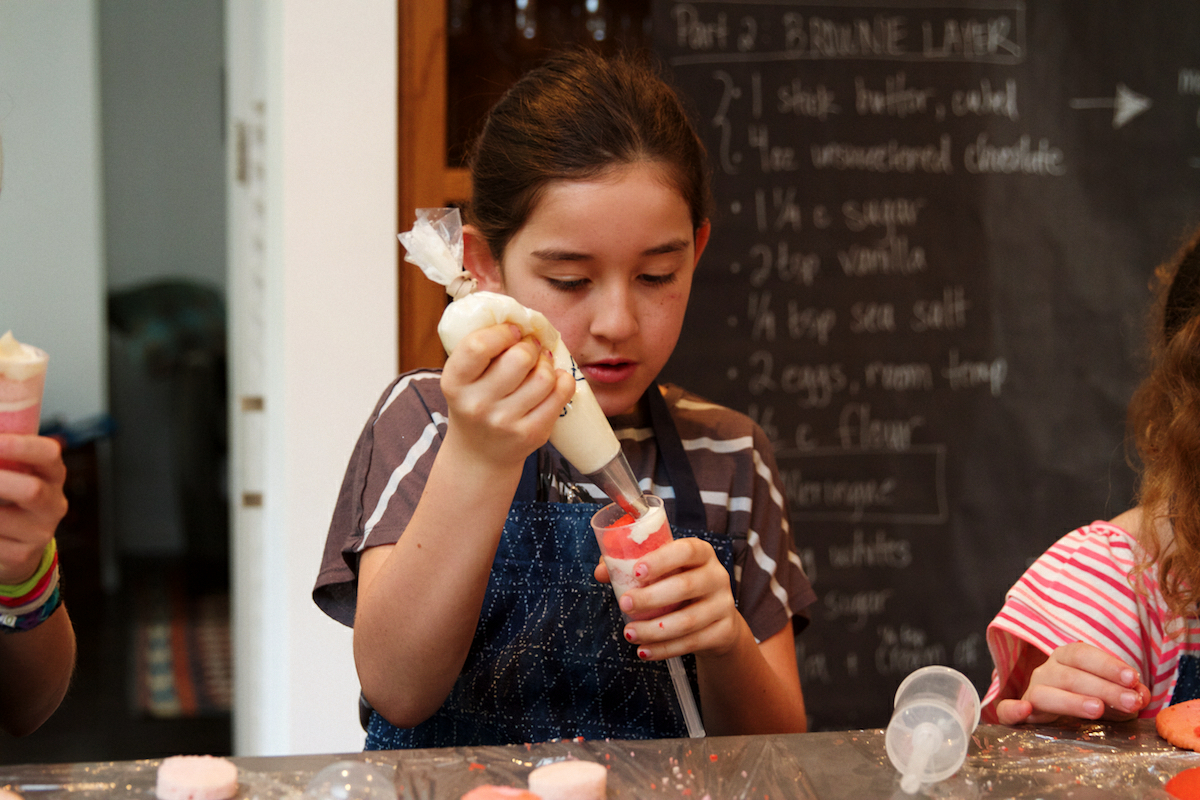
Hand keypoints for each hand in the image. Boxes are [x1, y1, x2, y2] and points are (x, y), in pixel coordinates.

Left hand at [0, 434, 66, 584]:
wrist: (16, 549)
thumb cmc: (9, 500)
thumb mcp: (14, 473)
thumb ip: (5, 456)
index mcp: (52, 476)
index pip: (49, 454)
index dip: (21, 445)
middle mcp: (53, 504)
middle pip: (31, 490)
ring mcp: (40, 532)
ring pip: (0, 518)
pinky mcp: (21, 555)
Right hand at [440, 323, 574, 467]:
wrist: (479, 453)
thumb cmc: (476, 401)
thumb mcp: (465, 376)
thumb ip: (482, 346)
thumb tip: (518, 314)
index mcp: (454, 382)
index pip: (478, 346)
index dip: (503, 332)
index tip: (513, 331)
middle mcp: (476, 404)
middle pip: (519, 358)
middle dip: (530, 346)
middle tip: (530, 347)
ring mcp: (504, 422)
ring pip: (543, 376)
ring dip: (546, 364)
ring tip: (540, 365)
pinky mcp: (530, 434)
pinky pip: (560, 394)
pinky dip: (562, 381)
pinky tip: (553, 381)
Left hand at [596, 537, 739, 660]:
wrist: (716, 619)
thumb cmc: (679, 586)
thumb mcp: (662, 572)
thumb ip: (630, 567)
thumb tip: (601, 572)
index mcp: (701, 553)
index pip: (685, 550)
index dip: (661, 560)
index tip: (636, 572)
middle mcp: (717, 576)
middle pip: (685, 586)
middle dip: (651, 598)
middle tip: (624, 604)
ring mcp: (723, 605)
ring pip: (688, 620)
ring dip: (653, 629)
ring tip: (629, 633)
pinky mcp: (724, 631)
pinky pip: (692, 643)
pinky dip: (664, 649)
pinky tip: (643, 651)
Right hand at [995, 642, 1150, 724]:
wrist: (1057, 720)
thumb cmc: (1089, 702)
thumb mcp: (1113, 697)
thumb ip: (1127, 694)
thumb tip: (1141, 694)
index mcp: (1066, 660)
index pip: (1083, 655)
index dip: (1107, 665)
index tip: (1132, 678)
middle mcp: (1046, 672)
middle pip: (1070, 675)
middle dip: (1103, 688)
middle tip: (1130, 702)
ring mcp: (1030, 693)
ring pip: (1045, 693)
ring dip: (1071, 700)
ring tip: (1097, 709)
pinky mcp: (1015, 715)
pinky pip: (1005, 710)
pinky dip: (1012, 709)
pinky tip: (1024, 711)